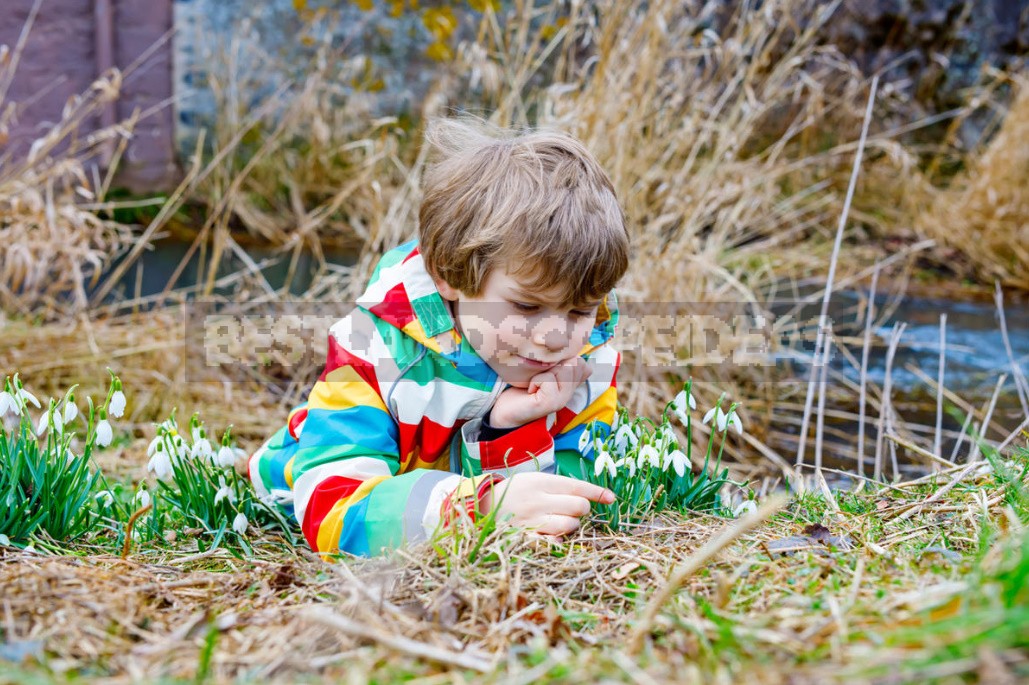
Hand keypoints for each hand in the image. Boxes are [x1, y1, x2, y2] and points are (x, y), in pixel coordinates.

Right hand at [479, 472, 614, 536]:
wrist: (480, 508)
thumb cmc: (514, 493)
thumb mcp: (533, 480)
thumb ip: (559, 487)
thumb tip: (589, 496)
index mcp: (540, 482)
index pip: (578, 487)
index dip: (598, 492)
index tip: (611, 498)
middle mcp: (538, 501)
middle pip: (579, 507)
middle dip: (582, 509)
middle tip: (573, 509)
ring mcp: (533, 522)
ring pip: (570, 525)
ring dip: (571, 524)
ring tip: (559, 520)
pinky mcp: (528, 539)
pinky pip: (556, 543)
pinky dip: (559, 540)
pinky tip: (551, 534)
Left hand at [490, 357, 591, 427]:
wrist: (505, 411)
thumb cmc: (522, 387)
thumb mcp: (542, 369)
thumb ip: (557, 361)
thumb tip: (566, 349)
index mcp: (571, 384)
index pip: (582, 363)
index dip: (563, 359)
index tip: (546, 370)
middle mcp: (570, 393)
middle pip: (574, 363)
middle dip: (553, 363)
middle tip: (540, 377)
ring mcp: (562, 400)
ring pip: (564, 369)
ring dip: (544, 371)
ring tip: (536, 382)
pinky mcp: (551, 403)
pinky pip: (548, 379)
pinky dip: (535, 380)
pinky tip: (530, 390)